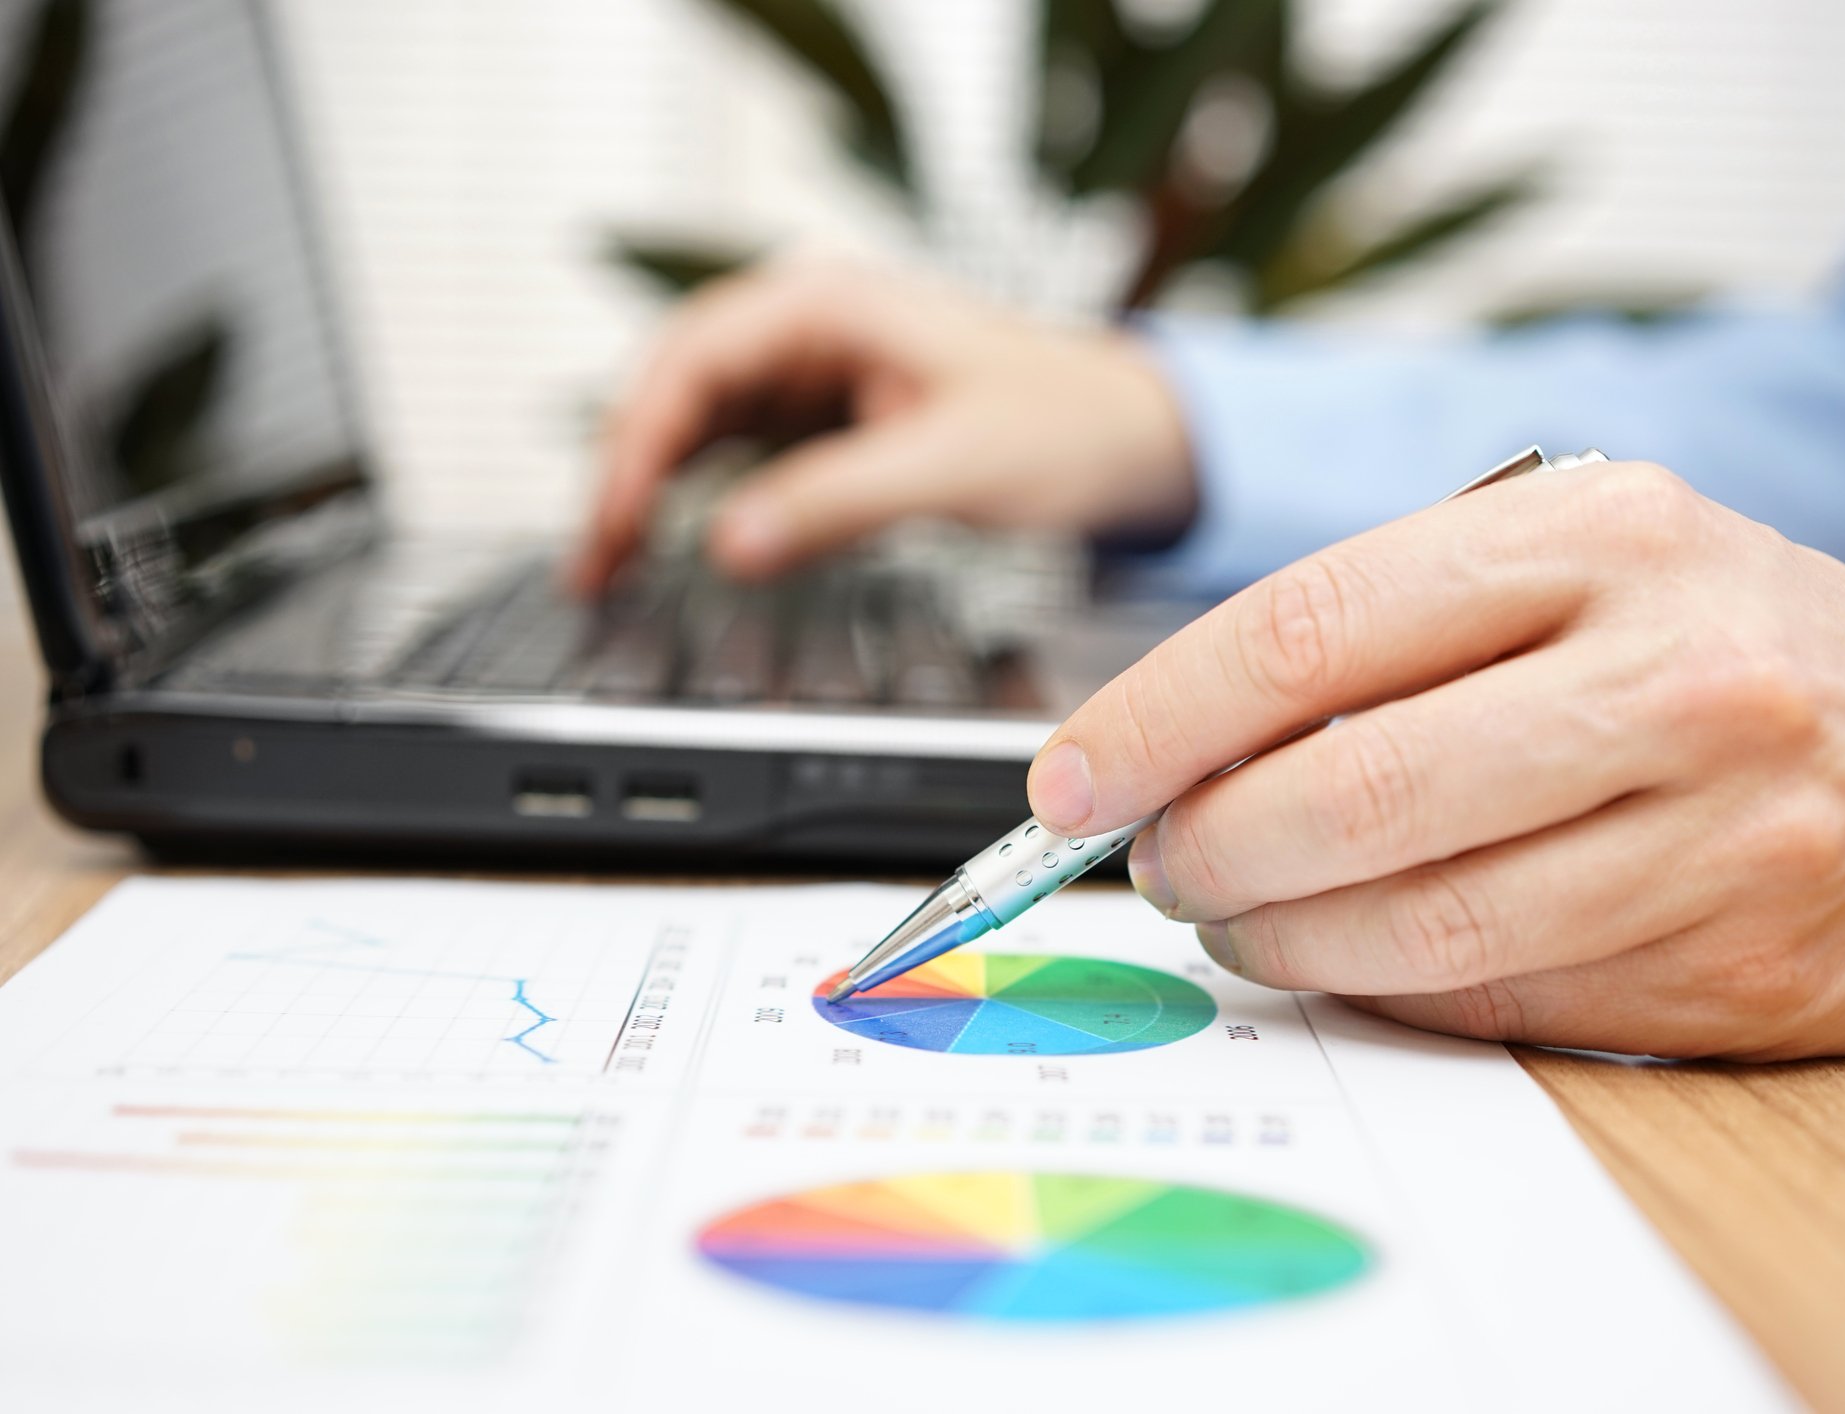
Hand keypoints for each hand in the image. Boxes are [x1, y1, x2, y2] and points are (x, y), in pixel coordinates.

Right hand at [572, 258, 1195, 590]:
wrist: (1136, 434)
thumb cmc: (1069, 423)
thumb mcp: (953, 466)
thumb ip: (839, 501)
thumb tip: (729, 544)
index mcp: (831, 306)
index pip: (690, 363)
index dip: (635, 446)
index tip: (613, 524)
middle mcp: (811, 325)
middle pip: (675, 388)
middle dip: (623, 472)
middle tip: (590, 567)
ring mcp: (817, 367)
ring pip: (698, 419)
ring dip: (649, 486)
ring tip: (607, 567)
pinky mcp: (831, 414)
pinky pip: (739, 448)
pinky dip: (697, 494)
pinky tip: (673, 542)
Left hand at [1027, 461, 1844, 1059]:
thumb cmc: (1722, 641)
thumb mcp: (1576, 561)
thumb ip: (1390, 630)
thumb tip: (1178, 740)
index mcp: (1597, 534)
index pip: (1308, 631)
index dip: (1156, 720)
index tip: (1074, 779)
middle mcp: (1669, 676)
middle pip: (1349, 793)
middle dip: (1205, 846)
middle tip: (1156, 860)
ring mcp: (1712, 832)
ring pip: (1416, 924)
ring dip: (1279, 938)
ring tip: (1235, 915)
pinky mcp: (1727, 961)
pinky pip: (1493, 999)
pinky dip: (1384, 989)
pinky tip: (1352, 954)